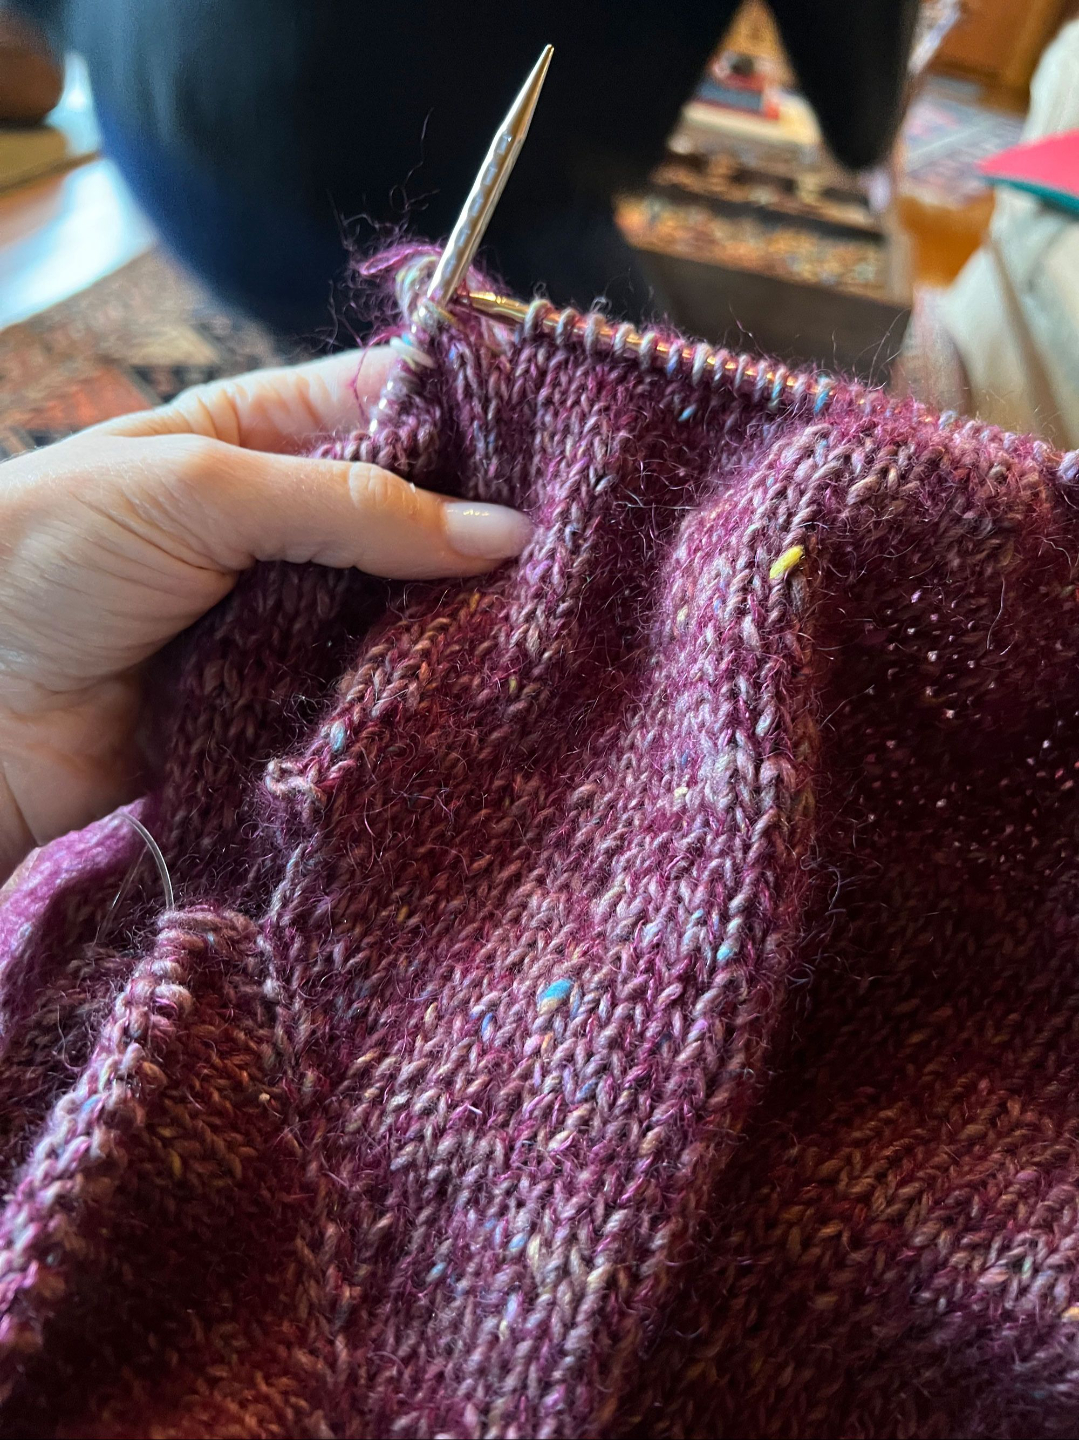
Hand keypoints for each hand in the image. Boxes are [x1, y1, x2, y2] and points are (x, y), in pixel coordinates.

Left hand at [0, 347, 530, 881]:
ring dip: (454, 616)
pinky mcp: (285, 694)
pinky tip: (475, 690)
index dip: (473, 410)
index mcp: (257, 432)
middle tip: (571, 548)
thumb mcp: (199, 490)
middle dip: (479, 527)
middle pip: (412, 510)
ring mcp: (288, 610)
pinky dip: (412, 689)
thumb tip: (500, 532)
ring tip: (544, 623)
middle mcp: (285, 519)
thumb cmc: (51, 557)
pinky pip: (369, 685)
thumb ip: (349, 508)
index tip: (561, 439)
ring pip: (402, 604)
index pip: (388, 399)